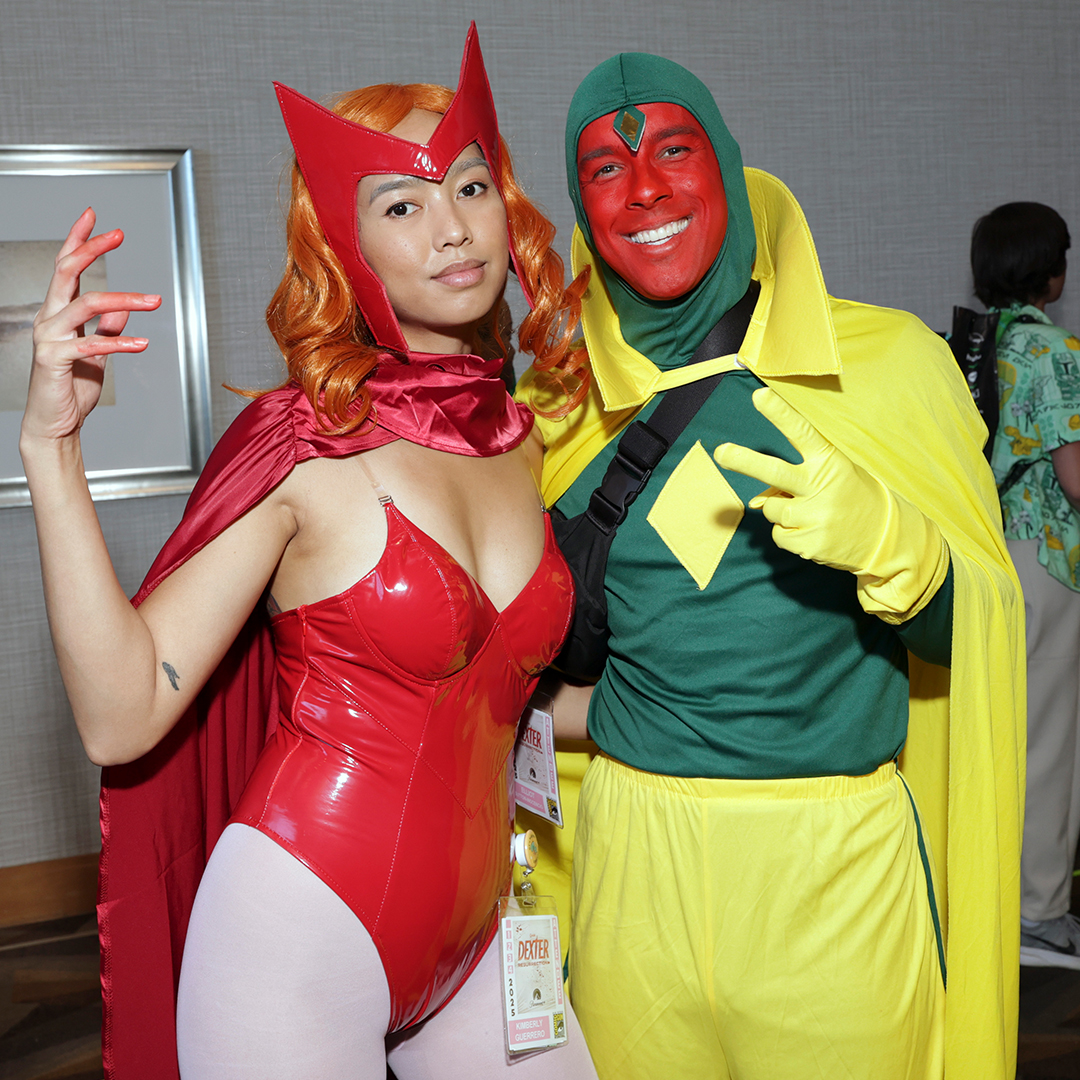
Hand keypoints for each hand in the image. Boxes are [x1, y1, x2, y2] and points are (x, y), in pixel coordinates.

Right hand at [21, 208, 160, 446]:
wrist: (55, 423)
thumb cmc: (72, 388)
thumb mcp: (96, 353)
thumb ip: (108, 328)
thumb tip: (125, 309)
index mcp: (57, 312)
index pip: (65, 267)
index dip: (78, 239)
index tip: (94, 216)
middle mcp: (48, 318)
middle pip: (67, 271)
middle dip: (92, 248)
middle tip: (118, 234)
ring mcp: (48, 337)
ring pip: (86, 303)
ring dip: (124, 298)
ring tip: (155, 300)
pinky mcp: (55, 359)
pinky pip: (91, 344)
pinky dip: (121, 342)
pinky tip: (144, 342)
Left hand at [713, 387, 944, 619]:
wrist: (887, 538)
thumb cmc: (850, 497)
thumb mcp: (831, 477)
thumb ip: (793, 480)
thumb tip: (756, 502)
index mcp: (829, 461)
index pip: (802, 433)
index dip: (779, 414)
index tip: (758, 396)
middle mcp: (823, 486)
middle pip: (775, 471)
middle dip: (744, 461)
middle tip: (720, 452)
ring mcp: (817, 516)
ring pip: (772, 510)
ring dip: (782, 512)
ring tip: (810, 513)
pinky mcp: (811, 543)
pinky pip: (779, 535)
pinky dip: (789, 534)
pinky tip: (813, 531)